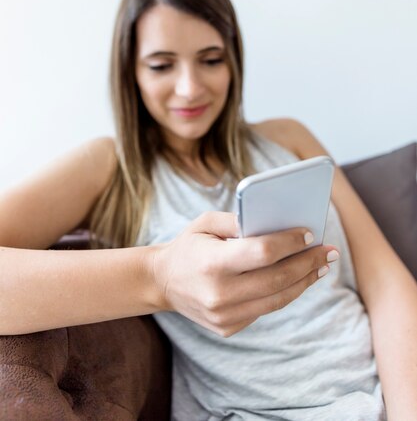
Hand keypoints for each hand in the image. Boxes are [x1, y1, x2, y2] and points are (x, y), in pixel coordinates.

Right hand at [151, 211, 338, 336]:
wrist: (162, 282)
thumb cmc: (189, 245)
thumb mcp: (206, 222)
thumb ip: (239, 220)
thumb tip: (279, 223)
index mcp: (212, 263)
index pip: (263, 253)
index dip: (291, 243)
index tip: (310, 232)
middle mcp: (219, 294)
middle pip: (278, 279)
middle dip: (308, 262)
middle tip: (330, 251)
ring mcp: (224, 316)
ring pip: (278, 298)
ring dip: (304, 281)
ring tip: (321, 266)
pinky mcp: (228, 328)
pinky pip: (266, 308)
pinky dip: (285, 292)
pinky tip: (298, 278)